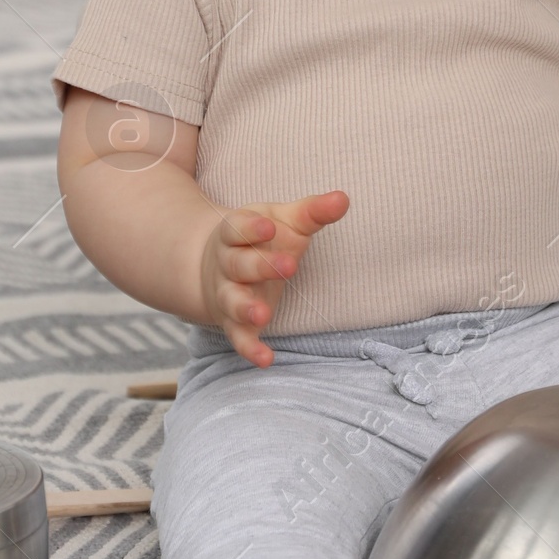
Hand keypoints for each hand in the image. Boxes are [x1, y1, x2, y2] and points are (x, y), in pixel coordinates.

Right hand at [198, 191, 348, 367]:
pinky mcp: (234, 322)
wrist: (215, 265)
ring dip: (246, 308)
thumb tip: (343, 198)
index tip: (270, 227)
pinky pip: (238, 337)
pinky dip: (249, 348)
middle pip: (238, 265)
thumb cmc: (261, 238)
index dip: (251, 228)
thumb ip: (312, 211)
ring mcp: (228, 294)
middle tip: (288, 266)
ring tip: (264, 314)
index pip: (238, 228)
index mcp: (235, 233)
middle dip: (261, 266)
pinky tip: (266, 359)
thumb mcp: (283, 219)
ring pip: (232, 301)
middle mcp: (227, 264)